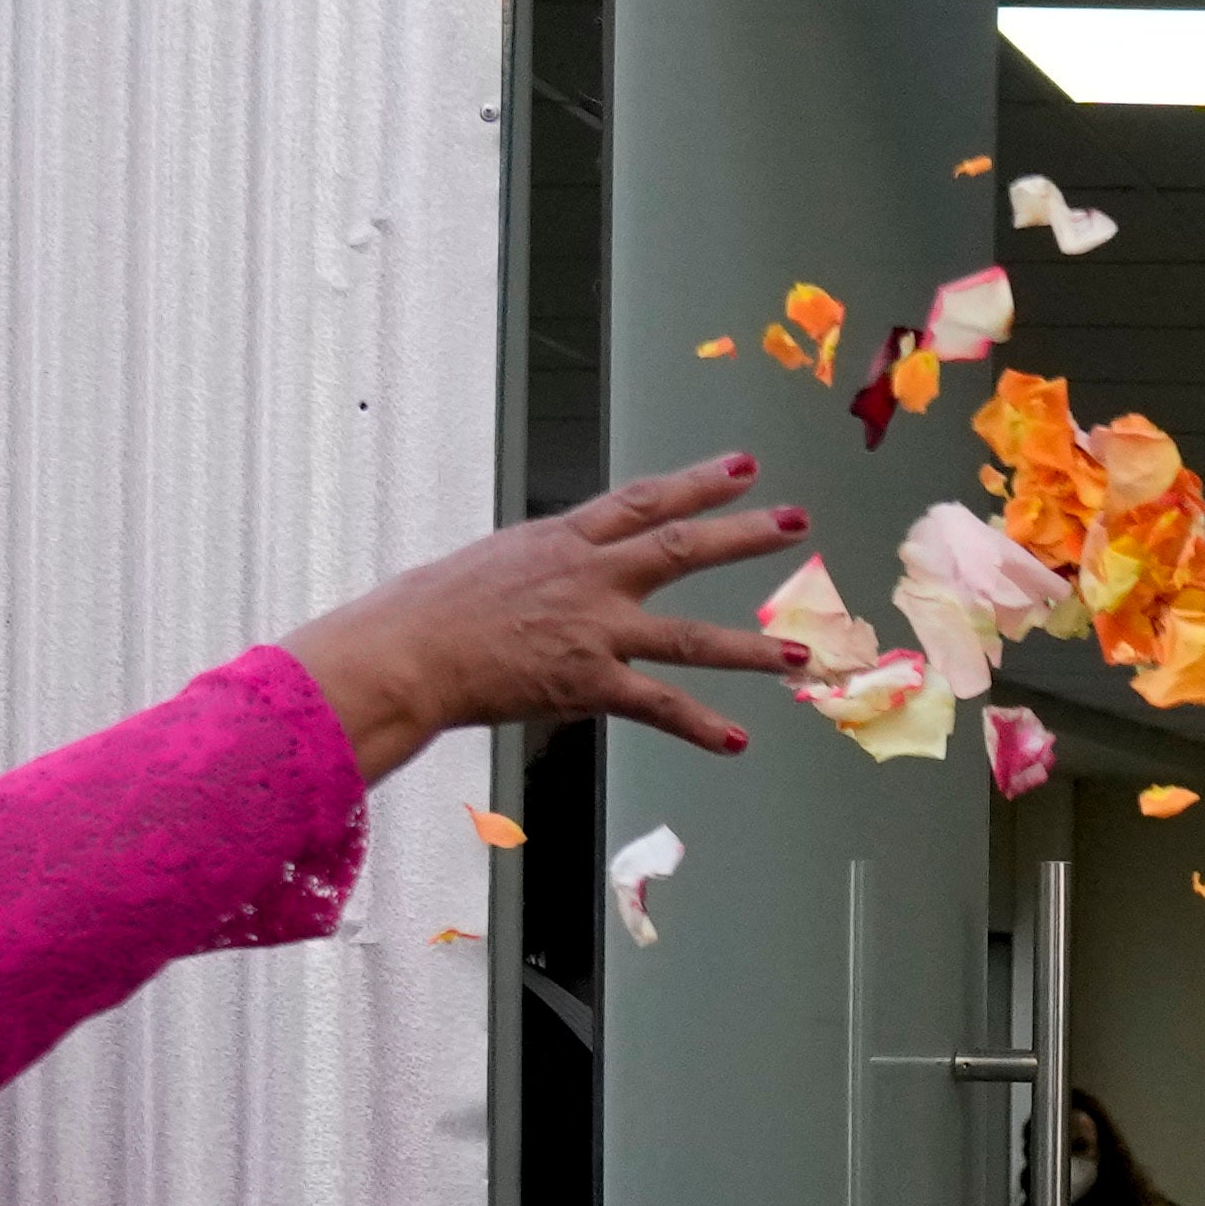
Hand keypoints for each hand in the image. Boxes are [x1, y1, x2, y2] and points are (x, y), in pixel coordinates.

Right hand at [283, 458, 814, 777]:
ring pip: (688, 636)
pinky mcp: (587, 681)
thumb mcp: (493, 566)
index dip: (697, 481)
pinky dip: (699, 726)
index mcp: (563, 540)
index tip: (742, 466)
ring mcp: (593, 628)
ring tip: (800, 655)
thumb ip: (542, 568)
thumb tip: (559, 576)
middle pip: (681, 547)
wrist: (405, 650)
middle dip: (745, 534)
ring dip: (749, 648)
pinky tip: (738, 739)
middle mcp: (589, 576)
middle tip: (797, 521)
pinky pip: (656, 706)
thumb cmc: (428, 612)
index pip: (644, 499)